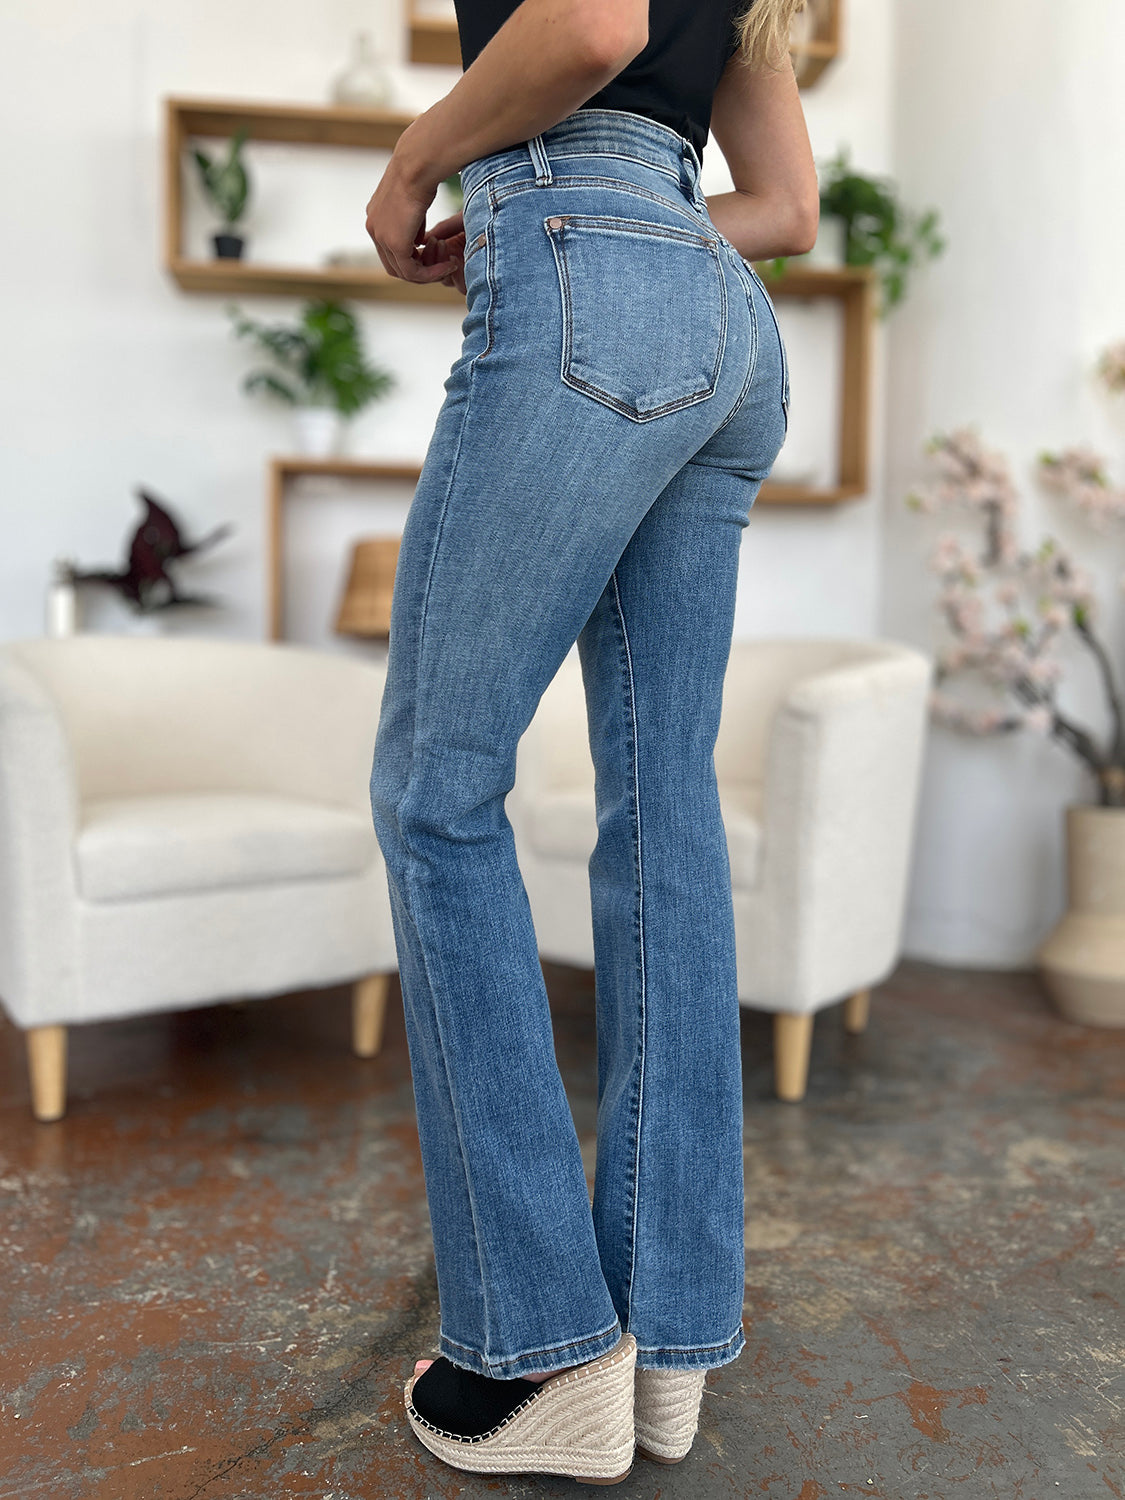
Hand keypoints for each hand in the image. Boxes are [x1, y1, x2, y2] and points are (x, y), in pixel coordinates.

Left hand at [365, 154, 464, 291]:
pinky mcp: (395, 244)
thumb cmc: (421, 172)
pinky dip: (430, 274)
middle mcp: (374, 228)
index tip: (433, 253)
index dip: (412, 256)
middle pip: (393, 264)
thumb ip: (414, 223)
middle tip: (442, 266)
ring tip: (448, 266)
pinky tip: (447, 266)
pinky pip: (412, 272)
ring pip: (403, 271)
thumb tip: (420, 240)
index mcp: (376, 216)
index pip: (390, 248)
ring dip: (427, 274)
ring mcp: (381, 237)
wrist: (417, 165)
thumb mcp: (415, 201)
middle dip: (419, 270)